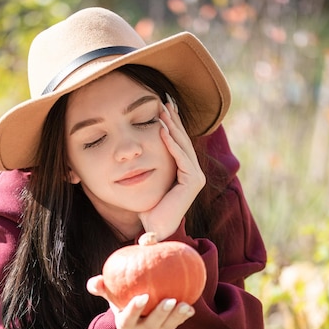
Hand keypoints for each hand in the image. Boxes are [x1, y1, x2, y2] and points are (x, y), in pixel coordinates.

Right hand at [87, 275, 194, 328]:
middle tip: (169, 300)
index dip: (134, 311)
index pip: (127, 320)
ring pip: (166, 327)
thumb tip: (95, 281)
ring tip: (185, 304)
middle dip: (160, 315)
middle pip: (150, 327)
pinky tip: (191, 306)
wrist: (136, 305)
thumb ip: (101, 286)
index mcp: (124, 322)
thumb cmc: (120, 294)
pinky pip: (176, 323)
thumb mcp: (110, 291)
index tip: (143, 296)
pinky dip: (184, 316)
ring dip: (176, 317)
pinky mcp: (167, 327)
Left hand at [138, 95, 205, 239]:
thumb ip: (146, 165)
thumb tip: (133, 150)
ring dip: (172, 126)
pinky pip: (180, 158)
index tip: (161, 106)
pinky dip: (171, 143)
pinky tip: (161, 130)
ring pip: (182, 145)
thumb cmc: (148, 209)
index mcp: (185, 171)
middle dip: (173, 118)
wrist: (154, 230)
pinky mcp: (193, 182)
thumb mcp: (146, 180)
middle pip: (182, 139)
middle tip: (164, 98)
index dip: (171, 123)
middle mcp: (193, 172)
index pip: (178, 142)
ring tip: (162, 109)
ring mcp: (195, 176)